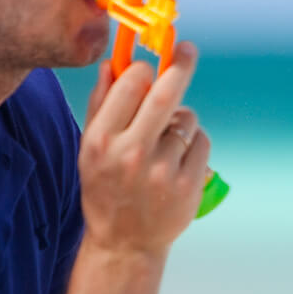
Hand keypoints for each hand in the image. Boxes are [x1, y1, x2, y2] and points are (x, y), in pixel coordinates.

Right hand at [77, 48, 210, 257]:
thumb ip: (101, 103)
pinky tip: (178, 159)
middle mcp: (131, 154)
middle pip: (166, 93)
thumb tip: (114, 61)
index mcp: (102, 140)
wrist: (124, 244)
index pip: (131, 84)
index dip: (144, 68)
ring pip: (187, 118)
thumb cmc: (105, 187)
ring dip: (182, 118)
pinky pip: (201, 141)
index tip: (152, 62)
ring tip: (166, 140)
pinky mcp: (188, 185)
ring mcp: (162, 171)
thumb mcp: (90, 147)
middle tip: (187, 49)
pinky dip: (194, 141)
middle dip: (181, 64)